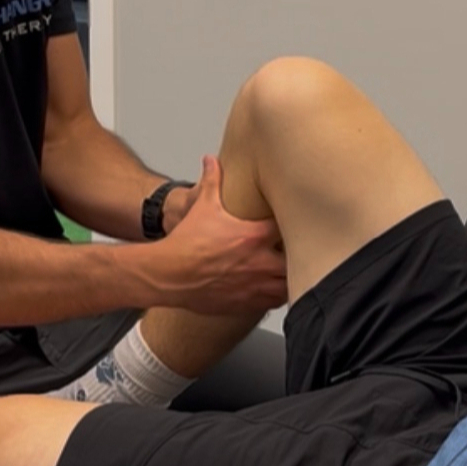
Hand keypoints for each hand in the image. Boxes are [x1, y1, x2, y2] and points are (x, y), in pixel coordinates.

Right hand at [157, 155, 287, 313]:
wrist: (168, 274)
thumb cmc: (186, 243)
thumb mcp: (203, 206)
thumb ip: (212, 181)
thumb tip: (211, 161)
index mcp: (254, 236)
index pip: (289, 228)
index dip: (295, 224)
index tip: (295, 221)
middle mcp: (259, 263)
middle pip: (296, 260)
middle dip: (298, 255)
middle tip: (296, 249)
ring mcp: (254, 285)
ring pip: (288, 286)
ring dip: (290, 278)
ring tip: (288, 270)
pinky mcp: (245, 303)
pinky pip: (272, 304)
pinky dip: (275, 296)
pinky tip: (271, 287)